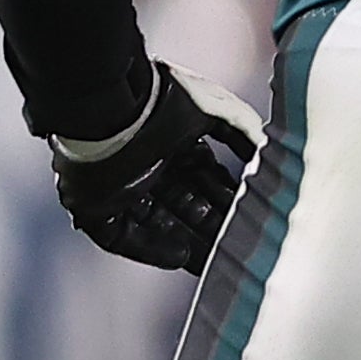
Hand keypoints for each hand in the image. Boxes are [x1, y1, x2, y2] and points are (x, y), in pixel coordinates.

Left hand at [50, 61, 262, 271]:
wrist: (110, 108)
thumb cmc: (159, 101)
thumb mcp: (216, 109)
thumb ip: (243, 130)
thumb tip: (265, 152)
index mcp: (170, 138)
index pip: (203, 175)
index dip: (226, 196)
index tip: (248, 213)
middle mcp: (146, 162)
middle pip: (184, 202)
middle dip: (211, 223)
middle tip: (239, 243)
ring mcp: (119, 186)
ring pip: (159, 222)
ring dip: (188, 241)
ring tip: (217, 258)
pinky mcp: (95, 207)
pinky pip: (122, 237)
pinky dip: (152, 248)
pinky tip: (179, 258)